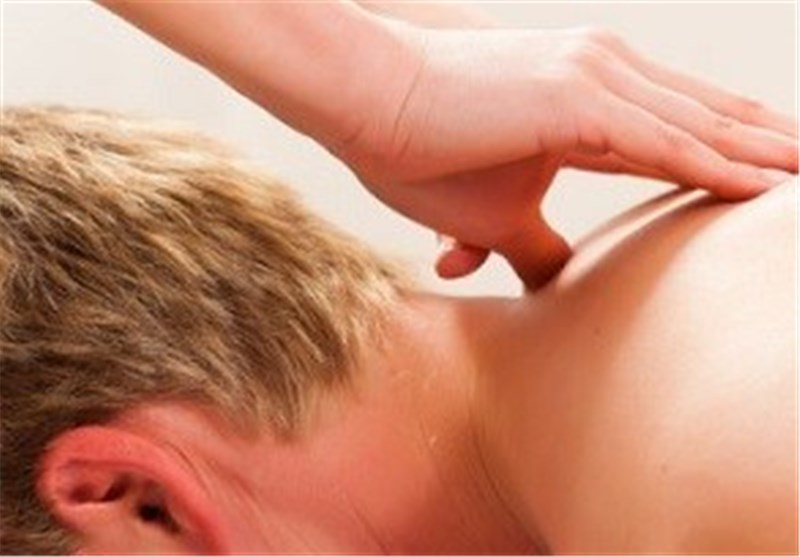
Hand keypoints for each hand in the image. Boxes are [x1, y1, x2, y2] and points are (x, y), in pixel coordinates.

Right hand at [339, 26, 796, 289]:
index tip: (781, 175)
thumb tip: (555, 282)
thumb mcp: (495, 213)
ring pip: (703, 126)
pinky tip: (765, 188)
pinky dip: (719, 166)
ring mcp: (594, 81)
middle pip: (711, 117)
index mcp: (589, 94)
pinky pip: (665, 142)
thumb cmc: (422, 150)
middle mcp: (604, 74)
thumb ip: (535, 244)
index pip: (683, 121)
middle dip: (772, 149)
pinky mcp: (576, 100)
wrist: (368, 100)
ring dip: (765, 157)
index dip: (739, 147)